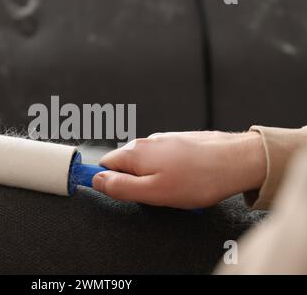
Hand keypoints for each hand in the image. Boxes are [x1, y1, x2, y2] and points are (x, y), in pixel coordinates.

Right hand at [92, 131, 266, 208]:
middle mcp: (146, 141)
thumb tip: (97, 180)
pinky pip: (164, 160)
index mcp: (134, 152)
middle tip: (154, 195)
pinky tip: (186, 179)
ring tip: (175, 188)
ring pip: (146, 163)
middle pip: (125, 165)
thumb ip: (120, 187)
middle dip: (134, 182)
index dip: (107, 180)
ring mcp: (164, 139)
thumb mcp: (153, 192)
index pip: (104, 165)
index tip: (119, 191)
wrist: (238, 160)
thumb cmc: (199, 178)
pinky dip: (169, 171)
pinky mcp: (179, 141)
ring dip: (153, 178)